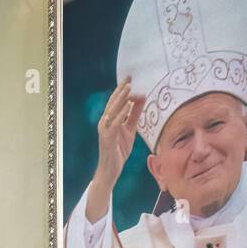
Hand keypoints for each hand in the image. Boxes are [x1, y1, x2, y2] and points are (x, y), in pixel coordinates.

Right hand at [86, 78, 144, 221]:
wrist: (110, 170)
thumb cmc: (119, 150)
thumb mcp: (130, 130)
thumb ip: (134, 115)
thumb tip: (141, 98)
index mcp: (109, 119)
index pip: (115, 101)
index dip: (122, 89)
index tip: (130, 78)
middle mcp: (104, 122)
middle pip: (113, 102)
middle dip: (121, 90)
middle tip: (129, 78)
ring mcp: (105, 130)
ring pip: (112, 110)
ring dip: (121, 99)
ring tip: (129, 88)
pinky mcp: (107, 138)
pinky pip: (115, 123)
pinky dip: (121, 113)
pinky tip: (128, 106)